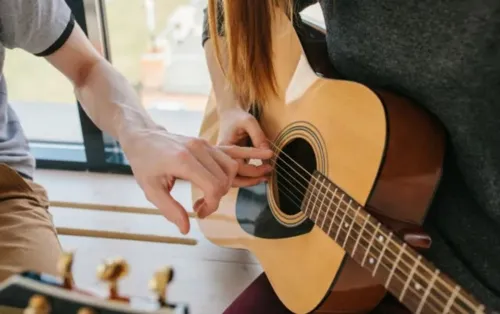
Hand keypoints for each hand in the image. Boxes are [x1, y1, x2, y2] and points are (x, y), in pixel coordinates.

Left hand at [119, 126, 272, 233]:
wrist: (143, 136)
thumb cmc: (144, 163)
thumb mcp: (151, 189)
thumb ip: (170, 209)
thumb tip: (187, 228)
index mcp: (184, 161)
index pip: (214, 186)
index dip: (212, 204)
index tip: (198, 212)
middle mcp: (198, 149)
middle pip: (225, 178)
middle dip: (218, 197)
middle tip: (201, 206)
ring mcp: (205, 144)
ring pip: (232, 166)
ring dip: (229, 184)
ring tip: (215, 195)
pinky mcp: (208, 143)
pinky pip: (232, 151)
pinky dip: (248, 156)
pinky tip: (265, 156)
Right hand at [218, 107, 272, 181]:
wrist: (229, 114)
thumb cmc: (238, 117)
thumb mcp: (249, 122)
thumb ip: (258, 136)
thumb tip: (268, 153)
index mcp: (222, 148)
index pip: (237, 164)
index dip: (254, 166)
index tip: (269, 159)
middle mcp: (220, 158)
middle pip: (233, 176)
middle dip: (251, 179)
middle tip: (268, 175)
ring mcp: (224, 161)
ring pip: (234, 178)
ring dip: (250, 181)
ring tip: (266, 178)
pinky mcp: (230, 162)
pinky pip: (237, 174)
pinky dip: (249, 177)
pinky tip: (262, 175)